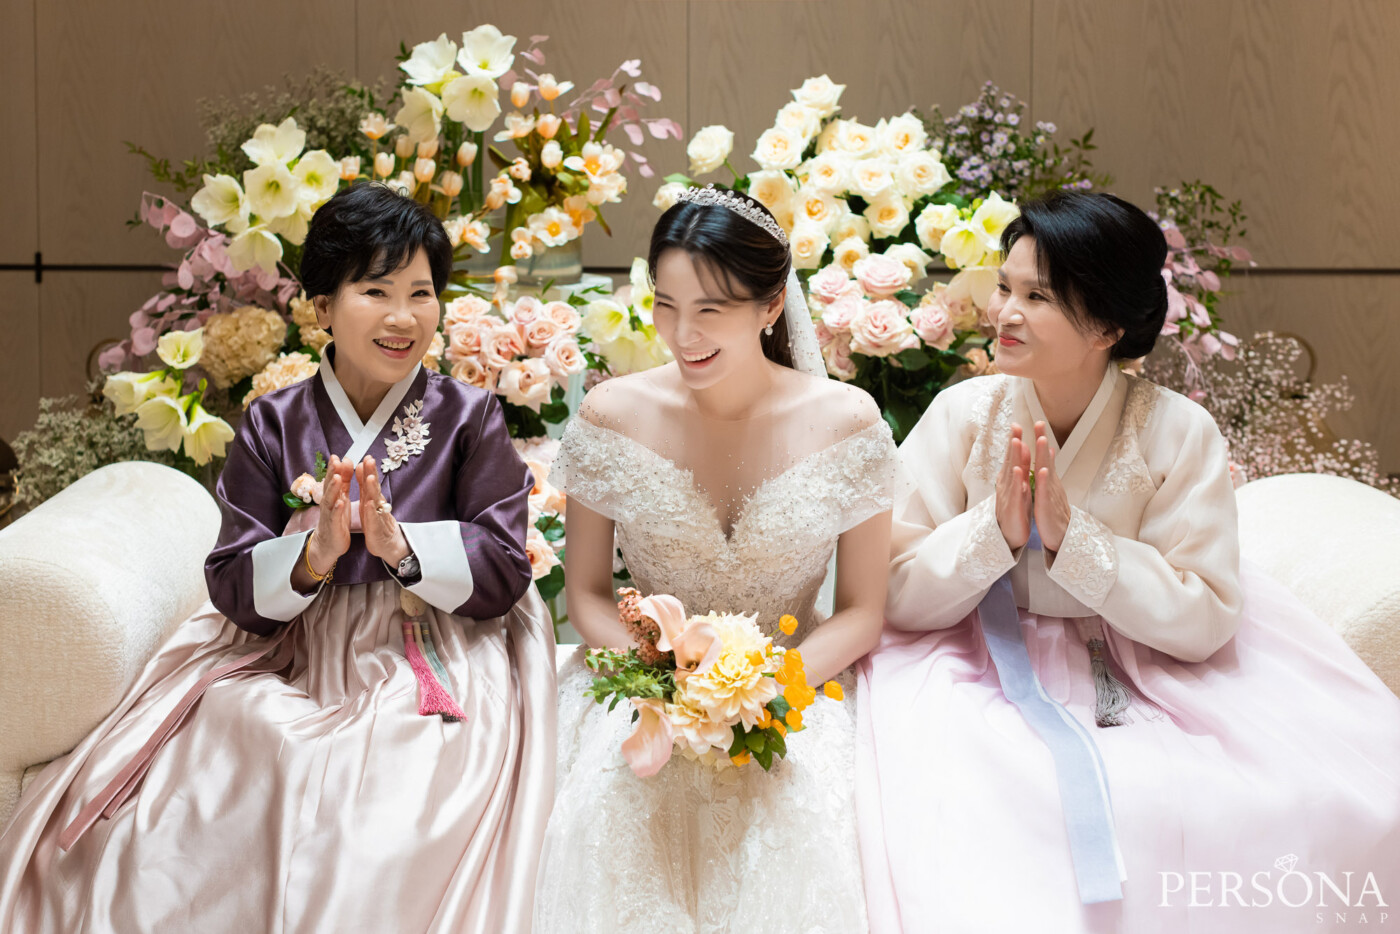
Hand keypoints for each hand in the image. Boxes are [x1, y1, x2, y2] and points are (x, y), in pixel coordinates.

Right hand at [309, 455, 352, 574]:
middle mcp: (329, 503)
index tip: (338, 456)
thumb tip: (345, 463)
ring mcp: (330, 514)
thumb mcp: (341, 498)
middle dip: (333, 473)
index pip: (334, 479)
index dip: (336, 468)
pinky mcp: (333, 526)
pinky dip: (337, 509)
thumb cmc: (336, 519)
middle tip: (336, 461)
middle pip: (330, 486)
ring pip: (330, 499)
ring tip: (338, 478)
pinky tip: (340, 503)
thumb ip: (344, 482)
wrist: (329, 544)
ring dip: (334, 488)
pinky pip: (334, 517)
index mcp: (334, 496)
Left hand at [356, 455, 410, 565]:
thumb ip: (366, 485)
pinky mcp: (376, 528)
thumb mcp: (369, 501)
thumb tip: (364, 466)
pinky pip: (373, 518)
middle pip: (374, 487)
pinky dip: (371, 511)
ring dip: (372, 489)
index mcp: (372, 498)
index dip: (368, 469)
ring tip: (369, 478)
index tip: (366, 456)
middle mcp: (377, 504)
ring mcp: (378, 515)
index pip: (370, 481)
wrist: (386, 543)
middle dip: (372, 473)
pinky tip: (369, 504)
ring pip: (375, 500)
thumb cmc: (376, 521)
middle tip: (370, 460)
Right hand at [996, 422, 1031, 551]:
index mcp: (1010, 480)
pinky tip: (1019, 472)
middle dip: (1013, 443)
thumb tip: (1022, 450)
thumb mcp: (1019, 486)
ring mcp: (1008, 496)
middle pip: (1010, 460)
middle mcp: (1007, 485)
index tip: (1017, 425)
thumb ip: (1020, 469)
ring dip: (1014, 458)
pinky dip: (1018, 482)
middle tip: (1015, 427)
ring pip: (1012, 474)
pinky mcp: (1013, 508)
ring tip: (1017, 442)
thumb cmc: (1016, 510)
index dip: (1014, 441)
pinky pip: (1016, 493)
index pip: (1013, 457)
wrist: (1010, 535)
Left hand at [1032, 422, 1071, 552]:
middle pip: (1047, 459)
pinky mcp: (1047, 508)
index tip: (1038, 422)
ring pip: (1047, 473)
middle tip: (1040, 423)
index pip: (1045, 457)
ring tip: (1042, 440)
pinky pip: (1045, 494)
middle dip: (1043, 441)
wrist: (1061, 538)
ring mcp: (1050, 496)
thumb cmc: (1054, 514)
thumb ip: (1049, 472)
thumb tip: (1050, 455)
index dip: (1042, 440)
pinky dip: (1043, 482)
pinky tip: (1041, 471)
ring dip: (1044, 457)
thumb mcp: (1051, 490)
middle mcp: (1051, 485)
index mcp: (1048, 481)